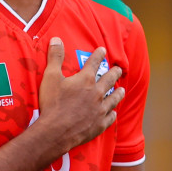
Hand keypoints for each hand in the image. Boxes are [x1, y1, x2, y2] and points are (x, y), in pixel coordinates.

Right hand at [37, 38, 123, 158]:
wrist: (56, 131)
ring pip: (114, 98)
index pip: (94, 63)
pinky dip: (112, 114)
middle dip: (114, 72)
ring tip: (121, 89)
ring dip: (118, 93)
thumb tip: (57, 39)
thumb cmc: (52, 103)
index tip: (103, 50)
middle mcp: (97, 93)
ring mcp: (100, 109)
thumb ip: (55, 57)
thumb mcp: (50, 77)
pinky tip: (113, 113)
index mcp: (86, 80)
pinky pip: (110, 117)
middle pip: (109, 79)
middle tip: (119, 69)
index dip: (98, 55)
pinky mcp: (100, 124)